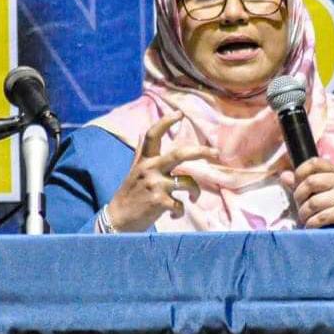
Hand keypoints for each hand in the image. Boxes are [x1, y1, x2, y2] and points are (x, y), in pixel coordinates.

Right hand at [107, 111, 217, 231]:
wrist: (118, 219)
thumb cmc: (129, 194)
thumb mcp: (134, 170)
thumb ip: (140, 152)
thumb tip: (143, 133)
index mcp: (145, 161)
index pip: (153, 135)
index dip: (166, 122)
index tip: (179, 113)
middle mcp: (150, 169)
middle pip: (180, 154)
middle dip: (200, 152)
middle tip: (216, 153)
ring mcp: (155, 186)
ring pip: (188, 182)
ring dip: (195, 191)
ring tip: (193, 197)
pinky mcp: (159, 202)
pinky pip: (181, 205)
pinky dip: (180, 211)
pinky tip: (174, 214)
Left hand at [280, 158, 333, 227]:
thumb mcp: (320, 189)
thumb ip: (301, 182)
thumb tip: (284, 176)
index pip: (314, 162)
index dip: (299, 172)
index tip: (295, 183)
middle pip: (311, 182)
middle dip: (299, 195)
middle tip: (299, 204)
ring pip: (313, 202)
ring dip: (303, 213)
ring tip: (304, 217)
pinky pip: (319, 218)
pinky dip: (310, 224)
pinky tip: (311, 225)